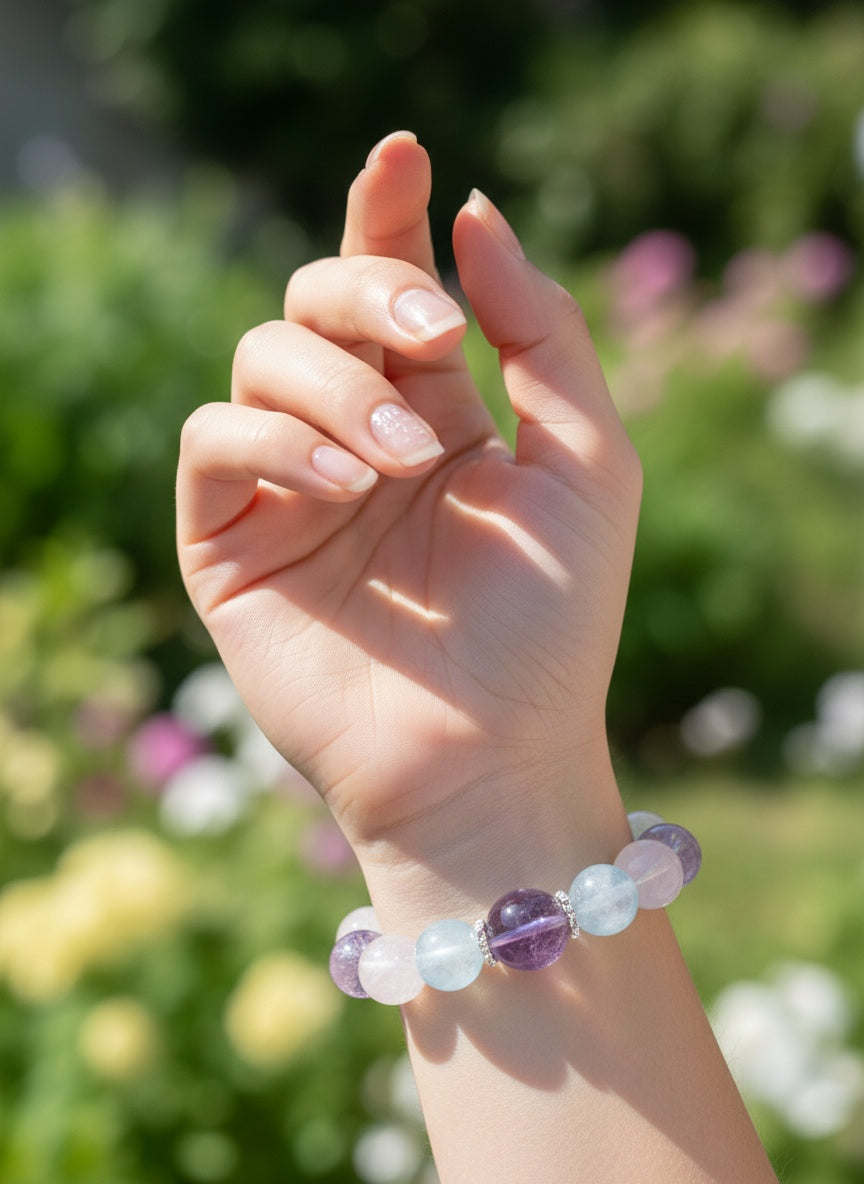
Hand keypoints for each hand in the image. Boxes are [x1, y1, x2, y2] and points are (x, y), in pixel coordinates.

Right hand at [176, 132, 641, 894]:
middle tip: (438, 341)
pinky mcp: (228, 543)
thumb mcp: (587, 461)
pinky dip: (275, 439)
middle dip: (374, 292)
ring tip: (403, 459)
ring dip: (337, 384)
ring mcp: (286, 490)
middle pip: (316, 300)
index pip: (392, 291)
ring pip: (261, 359)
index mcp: (434, 415)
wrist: (492, 758)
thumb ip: (543, 333)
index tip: (406, 152)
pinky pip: (213, 440)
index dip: (388, 214)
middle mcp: (353, 440)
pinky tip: (347, 484)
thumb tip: (475, 215)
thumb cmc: (552, 623)